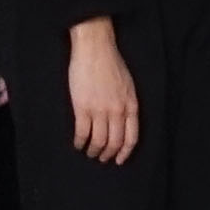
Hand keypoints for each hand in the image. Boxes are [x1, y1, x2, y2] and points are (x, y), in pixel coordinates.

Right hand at [66, 19, 139, 164]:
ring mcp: (100, 110)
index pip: (131, 138)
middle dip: (108, 154)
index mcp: (131, 105)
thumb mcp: (128, 86)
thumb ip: (127, 104)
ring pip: (98, 141)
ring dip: (93, 151)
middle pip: (114, 142)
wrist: (95, 49)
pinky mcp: (82, 107)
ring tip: (89, 152)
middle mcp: (118, 111)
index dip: (124, 152)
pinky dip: (79, 142)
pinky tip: (77, 144)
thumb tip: (122, 123)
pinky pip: (82, 132)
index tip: (119, 160)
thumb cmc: (112, 64)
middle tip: (102, 158)